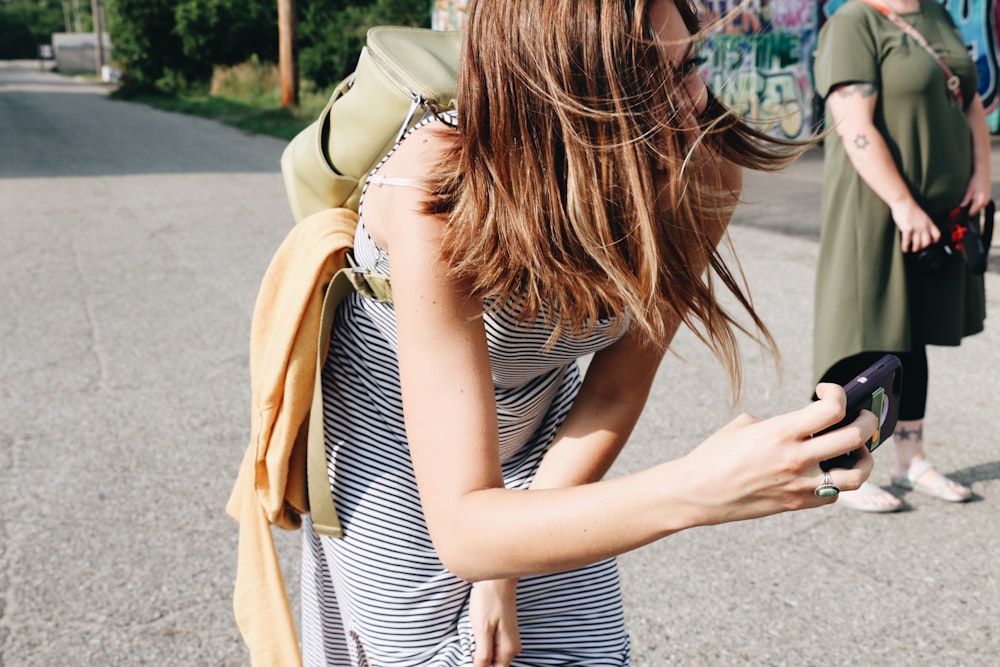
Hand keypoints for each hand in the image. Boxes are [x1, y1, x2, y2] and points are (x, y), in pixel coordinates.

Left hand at [470, 579, 520, 666]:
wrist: (497, 578)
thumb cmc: (489, 600)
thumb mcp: (482, 629)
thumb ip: (483, 655)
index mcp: (508, 650)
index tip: (473, 654)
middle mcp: (512, 648)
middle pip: (493, 665)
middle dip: (480, 659)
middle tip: (472, 640)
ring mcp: (508, 639)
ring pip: (492, 655)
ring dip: (480, 649)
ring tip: (475, 632)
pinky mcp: (504, 632)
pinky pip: (492, 645)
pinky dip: (482, 641)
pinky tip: (478, 628)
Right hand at [675, 383, 876, 524]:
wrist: (698, 492)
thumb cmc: (716, 454)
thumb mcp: (745, 426)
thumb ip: (780, 424)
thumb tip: (805, 427)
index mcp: (780, 432)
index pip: (832, 409)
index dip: (837, 393)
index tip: (827, 390)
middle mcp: (796, 458)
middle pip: (855, 436)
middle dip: (866, 420)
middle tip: (861, 414)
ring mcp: (800, 484)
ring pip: (857, 473)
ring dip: (864, 457)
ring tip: (858, 449)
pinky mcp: (797, 502)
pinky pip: (836, 493)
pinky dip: (840, 479)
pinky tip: (831, 468)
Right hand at [889, 199, 939, 252]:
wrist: (903, 202)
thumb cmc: (911, 208)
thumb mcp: (922, 216)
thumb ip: (925, 223)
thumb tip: (923, 231)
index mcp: (929, 223)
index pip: (937, 235)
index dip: (935, 241)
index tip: (930, 244)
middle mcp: (924, 226)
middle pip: (927, 242)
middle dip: (923, 247)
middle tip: (919, 248)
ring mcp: (916, 228)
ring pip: (918, 244)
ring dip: (915, 249)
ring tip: (912, 250)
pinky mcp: (907, 229)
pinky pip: (907, 242)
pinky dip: (905, 247)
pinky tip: (904, 249)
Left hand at [961, 167, 992, 215]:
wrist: (983, 173)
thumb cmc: (975, 181)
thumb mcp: (968, 191)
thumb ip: (965, 200)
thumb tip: (961, 207)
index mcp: (980, 201)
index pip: (972, 212)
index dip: (966, 213)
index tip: (961, 213)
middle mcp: (985, 202)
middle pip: (976, 210)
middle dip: (970, 209)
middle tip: (963, 206)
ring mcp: (987, 199)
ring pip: (979, 207)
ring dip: (973, 205)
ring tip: (969, 199)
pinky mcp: (988, 196)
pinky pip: (981, 203)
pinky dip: (977, 202)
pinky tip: (974, 196)